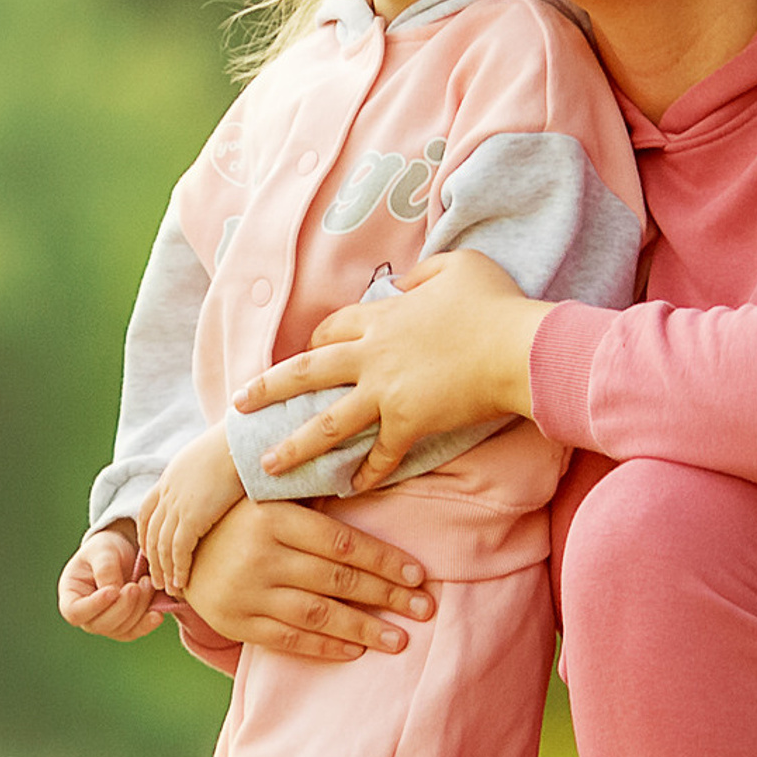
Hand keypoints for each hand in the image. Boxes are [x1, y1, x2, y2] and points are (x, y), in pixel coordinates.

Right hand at [57, 522, 160, 640]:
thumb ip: (105, 568)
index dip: (93, 606)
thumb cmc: (106, 549)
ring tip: (147, 583)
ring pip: (121, 629)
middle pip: (100, 624)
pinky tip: (157, 613)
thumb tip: (115, 591)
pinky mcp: (125, 627)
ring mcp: (106, 624)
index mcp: (71, 595)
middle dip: (122, 606)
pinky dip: (147, 623)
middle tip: (136, 586)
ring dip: (138, 609)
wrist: (123, 553)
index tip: (112, 590)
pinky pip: (135, 631)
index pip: (75, 612)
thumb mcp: (103, 550)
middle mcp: (86, 615)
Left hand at [138, 428, 244, 597]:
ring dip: (163, 569)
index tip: (150, 550)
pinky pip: (178, 550)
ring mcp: (178, 503)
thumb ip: (211, 476)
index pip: (148, 509)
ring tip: (169, 588)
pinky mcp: (192, 516)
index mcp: (172, 475)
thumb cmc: (241, 446)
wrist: (245, 439)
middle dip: (152, 558)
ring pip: (161, 545)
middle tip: (157, 579)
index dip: (146, 532)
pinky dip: (178, 569)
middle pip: (151, 531)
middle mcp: (169, 490)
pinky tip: (181, 583)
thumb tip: (224, 486)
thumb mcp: (216, 458)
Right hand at [178, 495, 434, 663]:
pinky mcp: (235, 622)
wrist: (178, 550)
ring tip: (399, 639)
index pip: (341, 543)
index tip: (418, 575)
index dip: (383, 560)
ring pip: (317, 615)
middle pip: (336, 581)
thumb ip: (315, 499)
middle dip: (387, 596)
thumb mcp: (270, 498)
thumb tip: (374, 487)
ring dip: (364, 629)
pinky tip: (355, 650)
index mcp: (272, 517)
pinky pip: (288, 640)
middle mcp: (259, 555)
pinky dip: (325, 647)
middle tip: (425, 608)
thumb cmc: (239, 519)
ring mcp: (246, 592)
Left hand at [236, 251, 550, 491]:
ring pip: (327, 422)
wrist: (519, 348)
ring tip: (266, 466)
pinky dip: (366, 474)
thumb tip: (407, 281)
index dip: (314, 343)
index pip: (331, 330)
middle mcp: (373, 355)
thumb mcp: (458, 267)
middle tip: (238, 406)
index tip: (301, 356)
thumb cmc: (494, 305)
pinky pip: (381, 454)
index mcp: (381, 317)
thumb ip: (425, 272)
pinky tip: (350, 489)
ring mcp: (387, 391)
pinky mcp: (410, 422)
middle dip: (268, 390)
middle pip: (307, 372)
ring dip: (295, 445)